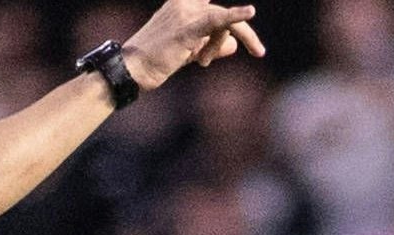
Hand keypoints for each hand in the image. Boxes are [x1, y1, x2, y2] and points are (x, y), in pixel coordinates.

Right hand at [122, 1, 263, 89]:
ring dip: (218, 46)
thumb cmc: (158, 61)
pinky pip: (217, 21)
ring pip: (222, 23)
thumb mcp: (190, 51)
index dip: (230, 13)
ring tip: (201, 63)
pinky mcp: (188, 29)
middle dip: (245, 33)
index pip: (212, 4)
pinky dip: (235, 17)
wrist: (133, 69)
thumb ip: (213, 45)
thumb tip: (235, 44)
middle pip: (223, 14)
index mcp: (182, 4)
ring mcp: (185, 14)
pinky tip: (250, 12)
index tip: (248, 14)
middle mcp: (184, 3)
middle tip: (260, 52)